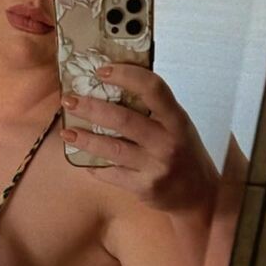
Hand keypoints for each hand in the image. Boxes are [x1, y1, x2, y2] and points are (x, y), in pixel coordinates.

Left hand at [59, 63, 219, 213]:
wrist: (199, 195)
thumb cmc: (184, 154)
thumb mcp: (178, 127)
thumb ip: (155, 111)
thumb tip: (115, 86)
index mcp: (177, 120)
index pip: (153, 89)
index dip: (126, 76)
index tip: (101, 70)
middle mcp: (167, 141)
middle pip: (123, 119)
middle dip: (91, 107)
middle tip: (68, 100)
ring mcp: (155, 166)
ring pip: (112, 149)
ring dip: (85, 139)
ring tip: (66, 132)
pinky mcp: (144, 187)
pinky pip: (111, 174)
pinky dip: (93, 166)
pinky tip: (82, 160)